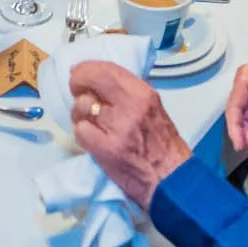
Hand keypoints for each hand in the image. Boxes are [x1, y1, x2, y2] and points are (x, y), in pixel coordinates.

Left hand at [68, 62, 193, 206]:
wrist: (171, 178)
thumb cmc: (162, 146)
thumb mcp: (151, 108)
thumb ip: (127, 94)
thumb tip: (100, 82)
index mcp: (143, 93)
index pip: (107, 69)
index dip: (87, 68)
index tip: (79, 71)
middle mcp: (131, 106)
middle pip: (90, 81)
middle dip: (77, 83)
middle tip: (76, 90)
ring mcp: (117, 127)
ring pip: (82, 107)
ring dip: (80, 114)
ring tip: (90, 122)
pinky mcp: (106, 148)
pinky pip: (80, 131)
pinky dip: (82, 134)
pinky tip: (91, 139)